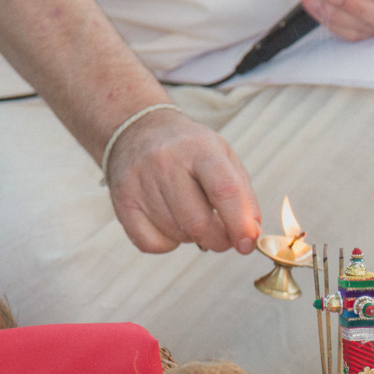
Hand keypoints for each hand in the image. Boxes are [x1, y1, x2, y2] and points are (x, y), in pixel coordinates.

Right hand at [103, 106, 260, 254]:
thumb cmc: (189, 149)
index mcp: (200, 148)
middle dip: (219, 240)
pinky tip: (171, 224)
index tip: (248, 244)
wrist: (137, 129)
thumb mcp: (223, 157)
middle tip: (225, 238)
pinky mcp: (122, 200)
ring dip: (193, 237)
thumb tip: (252, 234)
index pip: (224, 190)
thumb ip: (243, 195)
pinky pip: (150, 243)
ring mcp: (140, 181)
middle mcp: (166, 162)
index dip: (239, 224)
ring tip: (193, 216)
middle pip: (197, 221)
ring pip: (176, 234)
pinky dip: (167, 244)